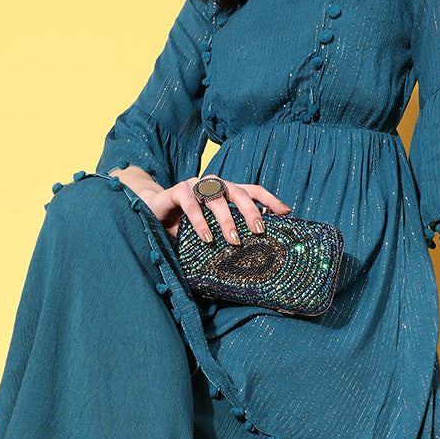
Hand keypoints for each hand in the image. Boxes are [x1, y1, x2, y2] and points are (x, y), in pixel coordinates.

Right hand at [138, 177, 290, 243]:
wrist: (153, 213)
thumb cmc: (185, 224)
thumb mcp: (209, 229)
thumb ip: (226, 234)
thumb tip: (252, 253)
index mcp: (226, 191)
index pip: (253, 190)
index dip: (270, 200)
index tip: (286, 212)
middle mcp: (214, 184)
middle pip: (238, 192)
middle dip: (250, 211)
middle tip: (259, 231)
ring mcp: (195, 185)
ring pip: (216, 197)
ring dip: (226, 219)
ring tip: (234, 240)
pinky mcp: (178, 190)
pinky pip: (191, 204)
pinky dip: (200, 221)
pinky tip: (207, 238)